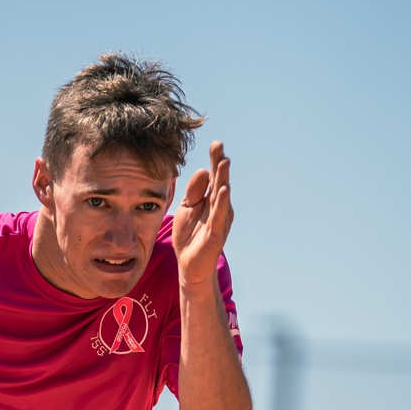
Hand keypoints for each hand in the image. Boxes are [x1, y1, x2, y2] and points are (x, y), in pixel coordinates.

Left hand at [172, 140, 233, 288]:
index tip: (216, 144)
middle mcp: (218, 207)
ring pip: (221, 196)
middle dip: (220, 164)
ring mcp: (219, 220)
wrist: (189, 265)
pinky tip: (222, 190)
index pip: (214, 176)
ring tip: (224, 162)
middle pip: (220, 181)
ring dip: (223, 179)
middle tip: (219, 146)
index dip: (215, 160)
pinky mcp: (216, 234)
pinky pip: (219, 217)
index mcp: (210, 199)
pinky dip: (221, 203)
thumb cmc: (189, 236)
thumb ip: (194, 191)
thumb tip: (204, 170)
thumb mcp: (187, 208)